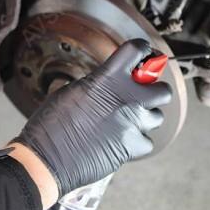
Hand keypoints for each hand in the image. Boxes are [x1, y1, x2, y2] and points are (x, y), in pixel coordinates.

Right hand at [14, 39, 171, 195]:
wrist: (46, 159)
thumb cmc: (51, 125)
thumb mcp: (72, 91)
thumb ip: (99, 83)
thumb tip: (110, 81)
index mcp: (108, 77)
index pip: (137, 50)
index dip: (142, 51)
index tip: (143, 55)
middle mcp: (126, 97)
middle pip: (163, 90)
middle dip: (155, 92)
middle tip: (142, 96)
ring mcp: (132, 123)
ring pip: (157, 117)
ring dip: (146, 119)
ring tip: (127, 122)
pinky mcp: (133, 146)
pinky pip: (148, 141)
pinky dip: (138, 142)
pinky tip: (122, 141)